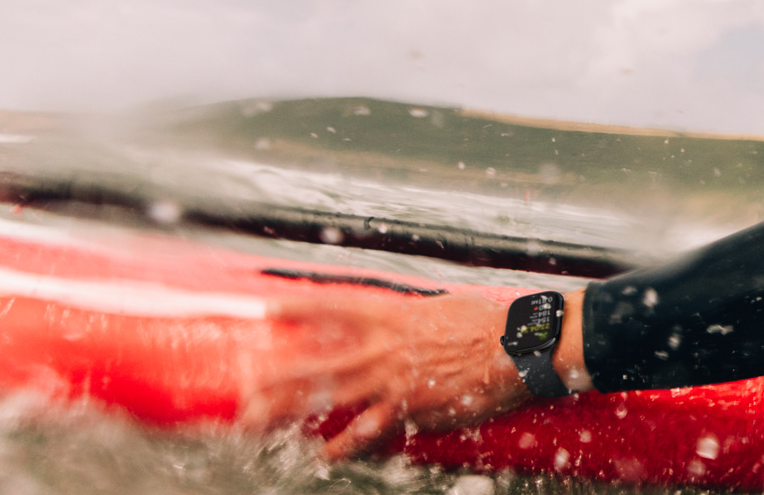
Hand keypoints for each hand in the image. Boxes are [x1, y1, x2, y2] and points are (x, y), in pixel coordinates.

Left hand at [238, 291, 531, 457]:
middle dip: (277, 375)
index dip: (298, 309)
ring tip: (260, 423)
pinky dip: (345, 444)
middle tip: (245, 386)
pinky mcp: (411, 410)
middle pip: (318, 363)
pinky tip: (323, 455)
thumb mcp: (444, 308)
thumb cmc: (488, 323)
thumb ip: (414, 317)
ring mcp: (395, 382)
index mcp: (393, 316)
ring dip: (292, 411)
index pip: (335, 309)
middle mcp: (385, 349)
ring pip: (332, 398)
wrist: (518, 349)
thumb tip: (401, 321)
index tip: (265, 311)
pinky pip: (369, 430)